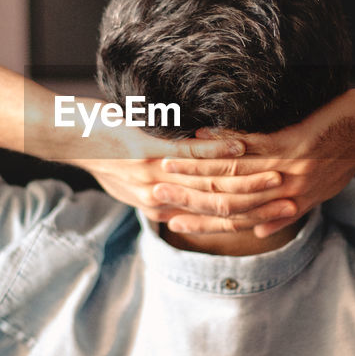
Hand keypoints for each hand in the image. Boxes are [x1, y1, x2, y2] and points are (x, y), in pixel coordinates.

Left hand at [65, 110, 295, 228]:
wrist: (62, 137)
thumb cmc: (96, 153)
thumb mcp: (125, 183)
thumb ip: (155, 192)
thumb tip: (177, 198)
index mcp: (156, 208)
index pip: (210, 218)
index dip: (246, 217)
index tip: (277, 212)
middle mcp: (158, 199)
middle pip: (218, 206)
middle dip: (257, 202)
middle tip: (291, 195)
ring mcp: (154, 177)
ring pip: (210, 184)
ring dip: (248, 178)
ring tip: (279, 171)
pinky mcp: (147, 153)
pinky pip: (189, 154)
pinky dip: (219, 150)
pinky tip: (243, 146)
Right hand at [152, 87, 354, 237]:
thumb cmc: (349, 151)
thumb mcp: (321, 189)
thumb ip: (290, 208)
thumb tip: (260, 229)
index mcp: (290, 206)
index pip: (239, 221)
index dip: (204, 224)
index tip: (173, 222)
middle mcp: (286, 194)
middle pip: (228, 204)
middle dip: (189, 202)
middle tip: (154, 199)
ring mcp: (288, 169)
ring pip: (232, 177)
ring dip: (194, 173)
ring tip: (163, 168)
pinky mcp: (291, 143)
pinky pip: (247, 147)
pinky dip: (218, 145)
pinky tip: (195, 138)